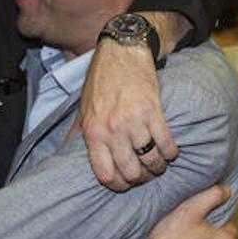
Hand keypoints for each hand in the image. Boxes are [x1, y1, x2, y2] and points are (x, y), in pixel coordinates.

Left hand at [75, 38, 177, 191]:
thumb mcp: (82, 109)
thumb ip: (78, 135)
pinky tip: (170, 151)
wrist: (121, 53)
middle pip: (132, 172)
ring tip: (160, 163)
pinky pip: (166, 143)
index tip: (127, 183)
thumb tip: (65, 155)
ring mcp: (133, 122)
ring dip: (159, 167)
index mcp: (93, 132)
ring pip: (151, 161)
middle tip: (146, 173)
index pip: (106, 175)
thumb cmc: (101, 81)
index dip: (119, 185)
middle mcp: (112, 130)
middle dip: (142, 178)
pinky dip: (171, 152)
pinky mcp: (153, 111)